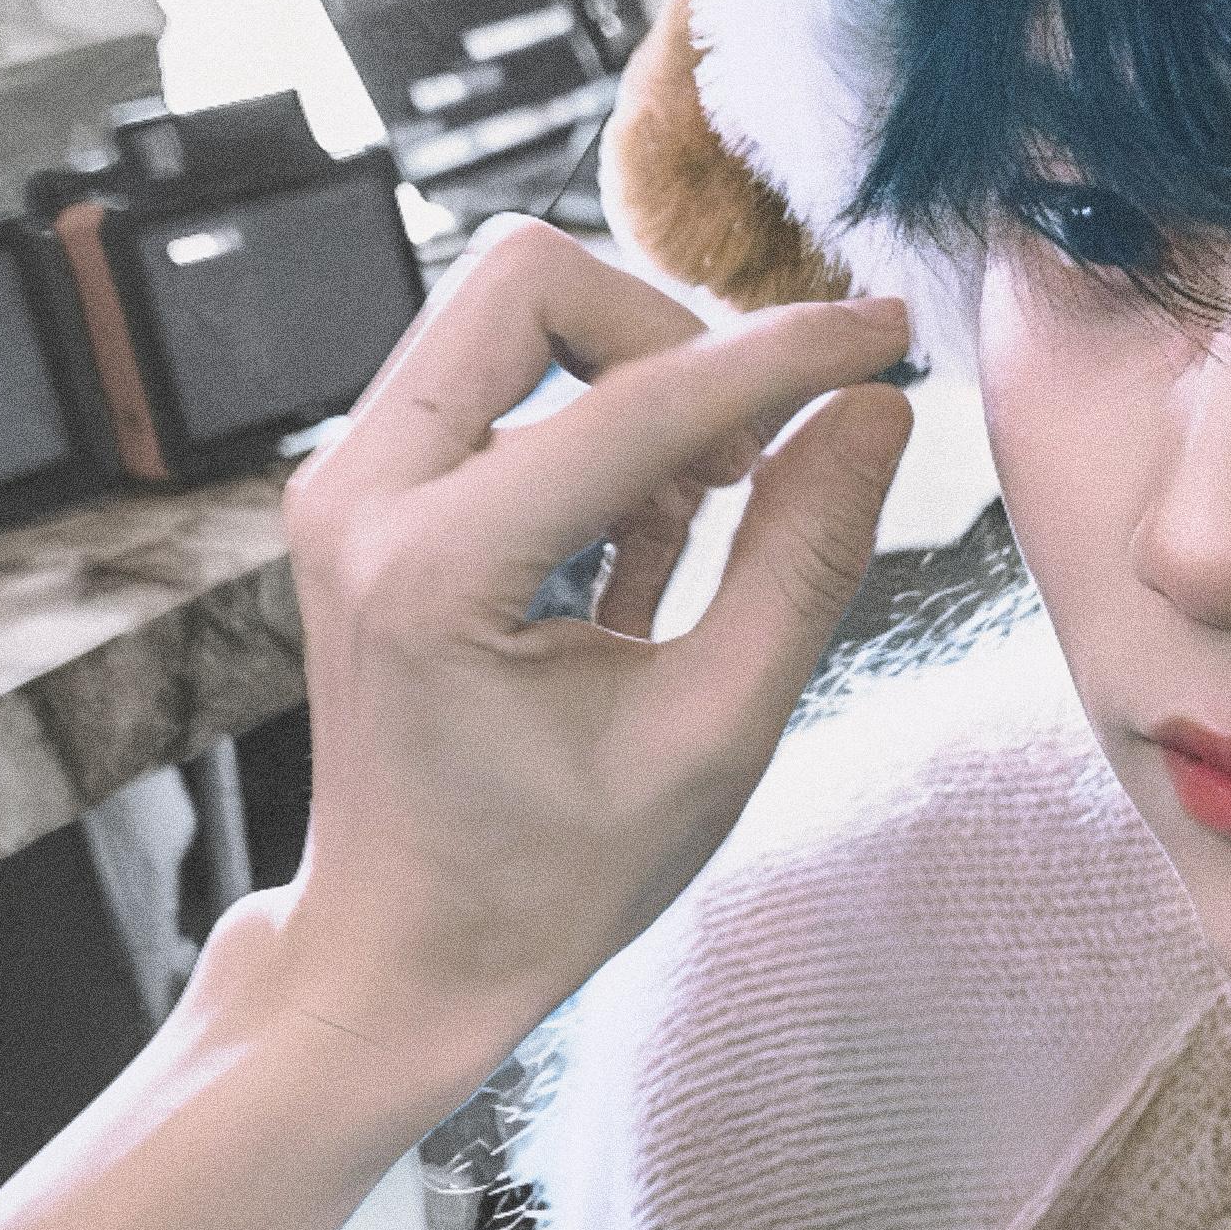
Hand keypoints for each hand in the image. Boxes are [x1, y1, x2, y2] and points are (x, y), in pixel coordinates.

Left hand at [253, 220, 910, 1128]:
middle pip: (529, 278)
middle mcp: (359, 498)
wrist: (404, 951)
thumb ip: (801, 566)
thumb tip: (875, 411)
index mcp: (432, 573)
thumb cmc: (549, 880)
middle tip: (749, 456)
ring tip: (688, 534)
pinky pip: (492, 382)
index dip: (784, 357)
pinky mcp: (362, 491)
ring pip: (508, 315)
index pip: (636, 401)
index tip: (886, 333)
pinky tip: (632, 559)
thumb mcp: (710, 738)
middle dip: (672, 337)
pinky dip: (588, 435)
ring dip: (631, 390)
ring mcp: (345, 485)